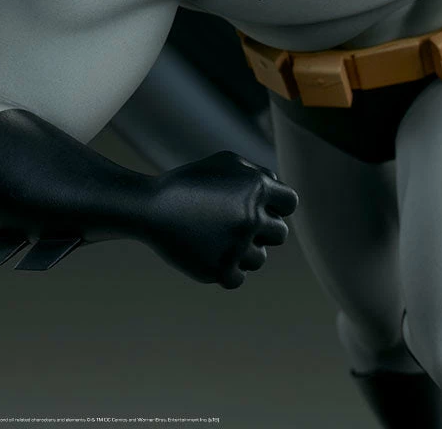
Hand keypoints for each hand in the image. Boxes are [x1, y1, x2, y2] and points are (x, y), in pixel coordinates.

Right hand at [147, 150, 297, 288]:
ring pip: (259, 259)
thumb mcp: (225, 162)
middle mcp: (251, 216)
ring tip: (218, 239)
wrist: (151, 208)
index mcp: (257, 188)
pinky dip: (226, 270)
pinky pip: (239, 278)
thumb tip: (280, 189)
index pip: (290, 203)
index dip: (277, 206)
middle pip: (280, 234)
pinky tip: (209, 254)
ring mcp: (237, 245)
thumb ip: (258, 174)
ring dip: (244, 252)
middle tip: (237, 226)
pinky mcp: (221, 270)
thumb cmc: (190, 181)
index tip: (261, 209)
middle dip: (262, 231)